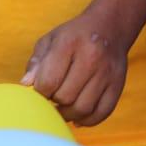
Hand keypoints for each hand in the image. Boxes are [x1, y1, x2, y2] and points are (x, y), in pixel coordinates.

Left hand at [21, 5, 130, 126]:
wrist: (111, 26)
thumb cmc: (74, 35)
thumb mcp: (51, 40)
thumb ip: (36, 63)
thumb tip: (26, 86)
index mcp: (70, 43)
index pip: (48, 82)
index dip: (39, 92)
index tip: (40, 90)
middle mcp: (91, 57)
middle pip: (65, 97)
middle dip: (54, 102)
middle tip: (52, 96)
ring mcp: (107, 72)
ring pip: (83, 109)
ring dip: (68, 114)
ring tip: (63, 106)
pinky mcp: (119, 84)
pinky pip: (102, 112)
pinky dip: (88, 119)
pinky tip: (79, 114)